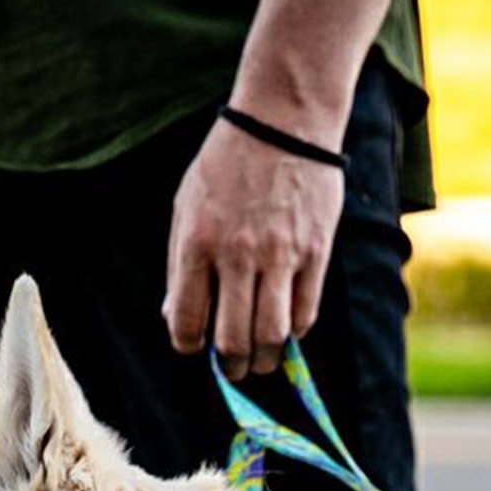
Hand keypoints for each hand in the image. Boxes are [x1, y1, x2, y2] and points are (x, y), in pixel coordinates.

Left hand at [164, 116, 343, 379]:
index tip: (195, 346)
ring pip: (272, 336)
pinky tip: (286, 328)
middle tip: (233, 369)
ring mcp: (280, 256)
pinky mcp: (314, 253)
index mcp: (198, 243)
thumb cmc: (227, 165)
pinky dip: (294, 332)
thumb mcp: (187, 207)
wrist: (283, 121)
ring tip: (262, 360)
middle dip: (231, 366)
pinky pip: (305, 313)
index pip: (187, 321)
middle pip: (233, 340)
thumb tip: (176, 319)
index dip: (188, 345)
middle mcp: (237, 255)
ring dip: (265, 359)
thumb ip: (179, 265)